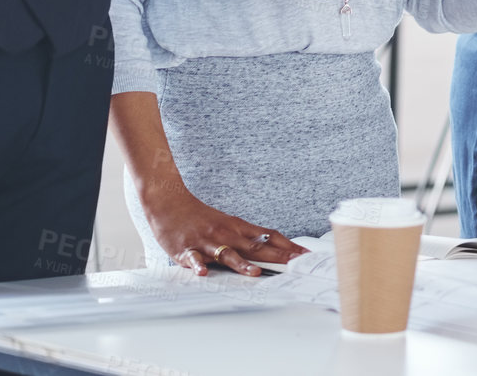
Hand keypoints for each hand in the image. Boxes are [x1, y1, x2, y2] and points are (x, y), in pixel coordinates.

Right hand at [138, 184, 305, 275]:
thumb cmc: (201, 217)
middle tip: (296, 265)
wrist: (170, 202)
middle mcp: (227, 234)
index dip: (289, 246)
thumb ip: (247, 237)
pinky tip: (203, 273)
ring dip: (242, 264)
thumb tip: (270, 248)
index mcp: (239, 228)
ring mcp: (207, 242)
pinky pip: (193, 259)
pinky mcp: (187, 249)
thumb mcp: (229, 224)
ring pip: (228, 254)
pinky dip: (198, 266)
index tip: (306, 255)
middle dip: (277, 257)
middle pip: (256, 247)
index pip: (270, 237)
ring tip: (257, 273)